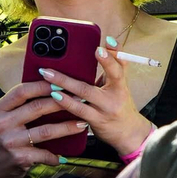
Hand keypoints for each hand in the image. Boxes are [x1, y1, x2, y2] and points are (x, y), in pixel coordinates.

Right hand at [0, 81, 90, 177]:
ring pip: (46, 130)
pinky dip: (56, 156)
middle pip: (38, 107)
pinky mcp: (19, 157)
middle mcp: (3, 123)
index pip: (22, 91)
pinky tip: (65, 155)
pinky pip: (44, 154)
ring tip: (82, 124)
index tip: (62, 83)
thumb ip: (21, 105)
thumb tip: (51, 87)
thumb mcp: (5, 118)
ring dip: (67, 127)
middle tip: (80, 100)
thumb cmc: (4, 138)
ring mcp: (11, 141)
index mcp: (0, 108)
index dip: (43, 85)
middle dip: (62, 103)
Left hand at [38, 39, 152, 156]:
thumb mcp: (119, 85)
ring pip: (82, 98)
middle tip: (54, 64)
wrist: (129, 133)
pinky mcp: (96, 122)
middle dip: (69, 77)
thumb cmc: (119, 103)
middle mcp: (114, 97)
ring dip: (63, 88)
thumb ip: (110, 68)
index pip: (119, 66)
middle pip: (89, 86)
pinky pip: (78, 112)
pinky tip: (54, 97)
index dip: (112, 55)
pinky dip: (66, 103)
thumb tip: (96, 47)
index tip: (103, 44)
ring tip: (48, 80)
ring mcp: (104, 111)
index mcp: (120, 84)